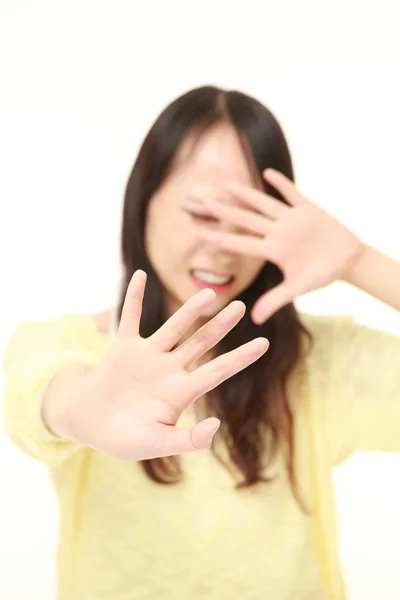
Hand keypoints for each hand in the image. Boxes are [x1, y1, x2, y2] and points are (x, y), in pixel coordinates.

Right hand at [66, 270, 268, 459]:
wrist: (89, 425)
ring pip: (173, 327)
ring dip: (189, 310)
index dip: (241, 357)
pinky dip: (135, 297)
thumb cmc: (124, 439)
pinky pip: (130, 318)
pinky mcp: (123, 348)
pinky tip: (141, 275)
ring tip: (209, 293)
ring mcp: (148, 356)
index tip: (264, 344)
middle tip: (241, 306)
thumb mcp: (158, 444)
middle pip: (201, 342)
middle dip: (221, 325)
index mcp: (182, 392)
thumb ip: (188, 439)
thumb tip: (216, 424)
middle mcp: (170, 369)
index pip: (218, 370)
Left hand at [200, 169, 363, 322]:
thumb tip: (255, 320)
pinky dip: (282, 184)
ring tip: (228, 185)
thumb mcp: (298, 288)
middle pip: (247, 220)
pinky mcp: (309, 209)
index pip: (242, 243)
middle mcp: (278, 232)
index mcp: (274, 250)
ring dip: (247, 194)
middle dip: (226, 212)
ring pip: (264, 204)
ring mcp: (292, 219)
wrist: (347, 260)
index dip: (222, 238)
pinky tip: (267, 173)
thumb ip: (275, 300)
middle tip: (204, 203)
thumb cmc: (322, 274)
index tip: (200, 233)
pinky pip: (292, 194)